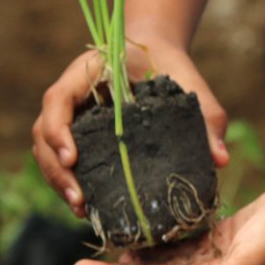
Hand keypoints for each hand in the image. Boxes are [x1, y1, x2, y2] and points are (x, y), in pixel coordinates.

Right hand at [31, 38, 232, 216]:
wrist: (158, 55)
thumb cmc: (171, 65)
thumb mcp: (191, 85)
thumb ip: (206, 116)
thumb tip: (220, 160)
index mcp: (87, 72)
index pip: (58, 99)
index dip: (58, 130)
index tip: (72, 158)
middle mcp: (70, 95)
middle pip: (44, 132)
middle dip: (56, 169)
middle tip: (79, 200)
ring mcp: (70, 117)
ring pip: (47, 151)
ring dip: (58, 181)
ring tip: (81, 209)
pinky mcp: (79, 137)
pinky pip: (62, 160)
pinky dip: (69, 182)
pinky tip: (87, 206)